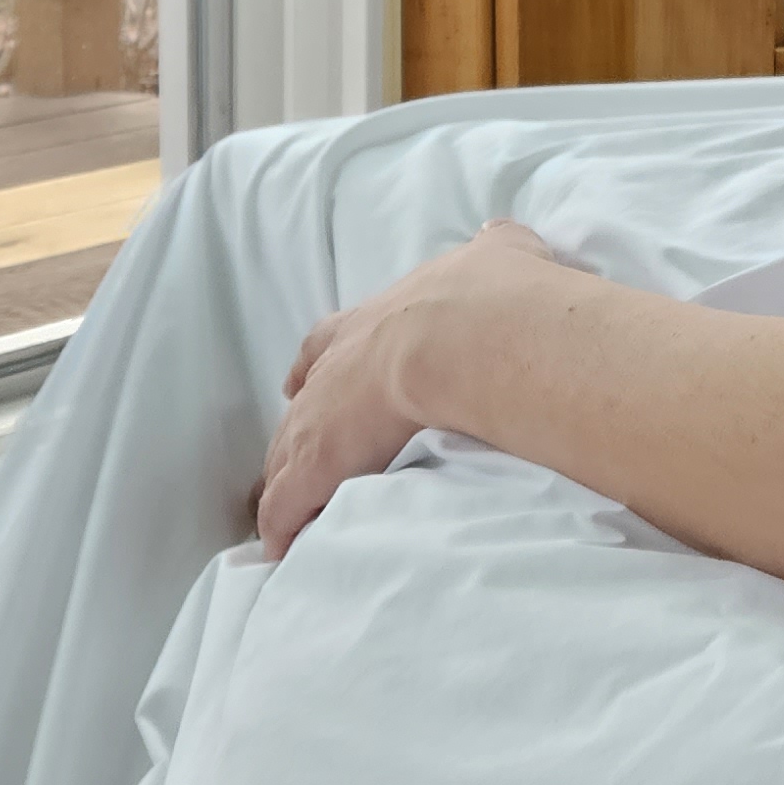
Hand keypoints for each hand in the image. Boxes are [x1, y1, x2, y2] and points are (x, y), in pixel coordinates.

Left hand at [254, 220, 584, 559]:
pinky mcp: (316, 466)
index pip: (329, 341)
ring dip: (284, 479)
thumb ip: (497, 248)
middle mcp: (335, 367)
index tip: (301, 380)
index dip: (318, 362)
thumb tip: (503, 236)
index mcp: (373, 322)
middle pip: (300, 403)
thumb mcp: (497, 256)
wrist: (462, 337)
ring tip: (283, 510)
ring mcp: (319, 416)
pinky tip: (280, 548)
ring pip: (285, 454)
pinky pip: (287, 504)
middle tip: (294, 449)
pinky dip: (282, 525)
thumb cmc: (483, 298)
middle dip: (298, 425)